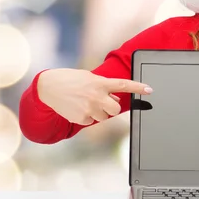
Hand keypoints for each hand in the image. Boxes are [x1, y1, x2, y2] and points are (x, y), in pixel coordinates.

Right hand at [38, 68, 152, 124]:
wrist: (48, 87)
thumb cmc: (71, 79)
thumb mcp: (89, 77)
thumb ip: (104, 86)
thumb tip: (116, 96)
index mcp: (100, 83)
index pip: (124, 85)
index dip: (139, 87)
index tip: (150, 90)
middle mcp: (96, 96)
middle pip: (116, 108)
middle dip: (112, 107)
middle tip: (104, 102)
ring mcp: (88, 108)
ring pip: (104, 116)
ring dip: (99, 111)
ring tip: (86, 102)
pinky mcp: (80, 118)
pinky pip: (91, 121)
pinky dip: (87, 117)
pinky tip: (78, 108)